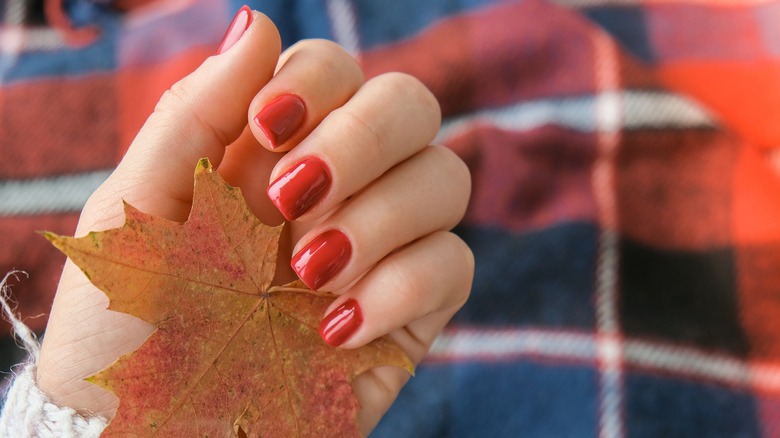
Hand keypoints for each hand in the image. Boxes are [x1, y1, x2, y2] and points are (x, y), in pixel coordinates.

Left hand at [36, 9, 472, 434]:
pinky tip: (333, 330)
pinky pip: (454, 266)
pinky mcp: (412, 311)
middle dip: (360, 141)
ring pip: (446, 178)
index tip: (265, 131)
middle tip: (292, 198)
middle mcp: (339, 187)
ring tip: (305, 274)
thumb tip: (258, 21)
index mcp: (273, 152)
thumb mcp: (138, 206)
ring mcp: (382, 246)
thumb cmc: (128, 321)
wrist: (152, 434)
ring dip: (378, 219)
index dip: (318, 81)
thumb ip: (196, 111)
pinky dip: (399, 288)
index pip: (335, 71)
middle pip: (411, 106)